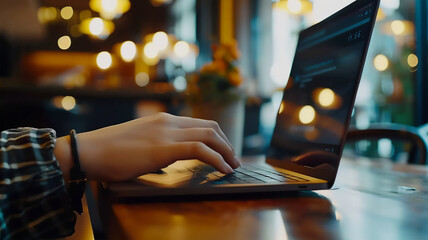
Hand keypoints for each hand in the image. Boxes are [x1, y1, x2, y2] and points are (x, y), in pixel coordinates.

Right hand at [54, 113, 239, 181]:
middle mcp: (168, 121)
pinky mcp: (164, 147)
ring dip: (227, 151)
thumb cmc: (107, 152)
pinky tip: (224, 170)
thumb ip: (155, 146)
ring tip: (233, 166)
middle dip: (226, 143)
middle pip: (210, 126)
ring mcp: (166, 132)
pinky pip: (200, 149)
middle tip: (233, 159)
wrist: (88, 151)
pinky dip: (217, 159)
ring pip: (210, 135)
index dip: (217, 137)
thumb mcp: (137, 143)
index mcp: (162, 120)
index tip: (224, 151)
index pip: (199, 123)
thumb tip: (165, 158)